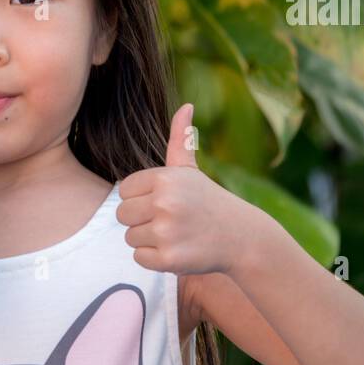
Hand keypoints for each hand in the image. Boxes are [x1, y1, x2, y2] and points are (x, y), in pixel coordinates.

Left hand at [115, 103, 249, 274]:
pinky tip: (177, 250)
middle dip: (141, 219)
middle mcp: (164, 203)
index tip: (163, 201)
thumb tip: (185, 106)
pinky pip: (139, 258)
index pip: (124, 190)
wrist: (241, 237)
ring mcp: (166, 232)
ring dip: (148, 240)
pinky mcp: (168, 258)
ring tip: (175, 234)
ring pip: (130, 237)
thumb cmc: (208, 201)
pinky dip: (154, 258)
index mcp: (165, 179)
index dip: (140, 198)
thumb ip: (180, 139)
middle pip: (122, 215)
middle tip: (169, 220)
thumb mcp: (191, 170)